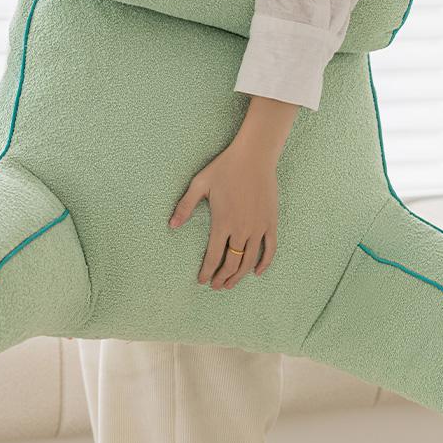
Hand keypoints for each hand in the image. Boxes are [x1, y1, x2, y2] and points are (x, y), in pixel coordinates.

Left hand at [168, 143, 277, 288]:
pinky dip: (264, 263)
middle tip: (215, 286)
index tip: (202, 280)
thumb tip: (172, 226)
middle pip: (231, 263)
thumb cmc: (225, 168)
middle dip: (222, 278)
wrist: (254, 157)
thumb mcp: (199, 184)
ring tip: (230, 284)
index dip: (207, 272)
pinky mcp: (270, 222)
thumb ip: (185, 206)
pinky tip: (256, 272)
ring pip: (249, 260)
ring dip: (239, 276)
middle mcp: (240, 229)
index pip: (213, 256)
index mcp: (222, 222)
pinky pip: (270, 249)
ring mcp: (258, 227)